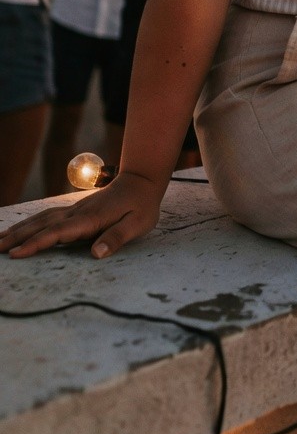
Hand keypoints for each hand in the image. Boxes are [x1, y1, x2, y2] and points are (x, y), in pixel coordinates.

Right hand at [0, 173, 161, 259]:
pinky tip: (21, 228)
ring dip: (20, 229)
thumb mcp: (137, 224)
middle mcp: (77, 213)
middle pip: (42, 225)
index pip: (58, 233)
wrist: (142, 179)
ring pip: (41, 219)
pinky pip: (47, 216)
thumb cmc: (142, 205)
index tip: (16, 254)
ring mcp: (74, 209)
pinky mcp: (75, 209)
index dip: (36, 244)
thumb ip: (116, 238)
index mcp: (90, 219)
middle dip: (18, 237)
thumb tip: (96, 254)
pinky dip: (31, 222)